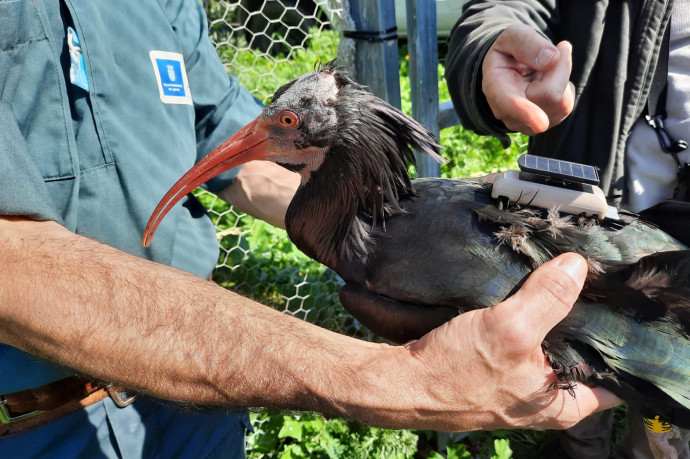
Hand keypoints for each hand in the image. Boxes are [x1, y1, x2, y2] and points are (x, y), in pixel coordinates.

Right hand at [401, 253, 621, 430]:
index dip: (621, 333)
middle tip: (589, 277)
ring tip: (562, 276)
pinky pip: (529, 336)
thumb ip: (549, 299)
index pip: (616, 369)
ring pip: (554, 340)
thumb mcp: (510, 330)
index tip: (617, 297)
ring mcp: (526, 380)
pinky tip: (529, 290)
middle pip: (584, 349)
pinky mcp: (503, 366)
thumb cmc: (453, 373)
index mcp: (566, 403)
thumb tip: (578, 267)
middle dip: (586, 314)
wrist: (403, 382)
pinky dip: (530, 314)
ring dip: (555, 311)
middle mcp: (550, 396)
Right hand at [482, 24, 574, 134]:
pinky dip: (564, 88)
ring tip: (545, 69)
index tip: (541, 124)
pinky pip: (566, 105)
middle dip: (561, 68)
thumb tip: (552, 60)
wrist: (509, 68)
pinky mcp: (543, 125)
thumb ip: (527, 43)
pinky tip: (549, 81)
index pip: (512, 103)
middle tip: (559, 47)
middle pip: (550, 95)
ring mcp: (525, 123)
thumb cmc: (510, 50)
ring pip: (562, 102)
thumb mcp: (512, 36)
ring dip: (562, 78)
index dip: (527, 113)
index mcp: (496, 88)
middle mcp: (508, 112)